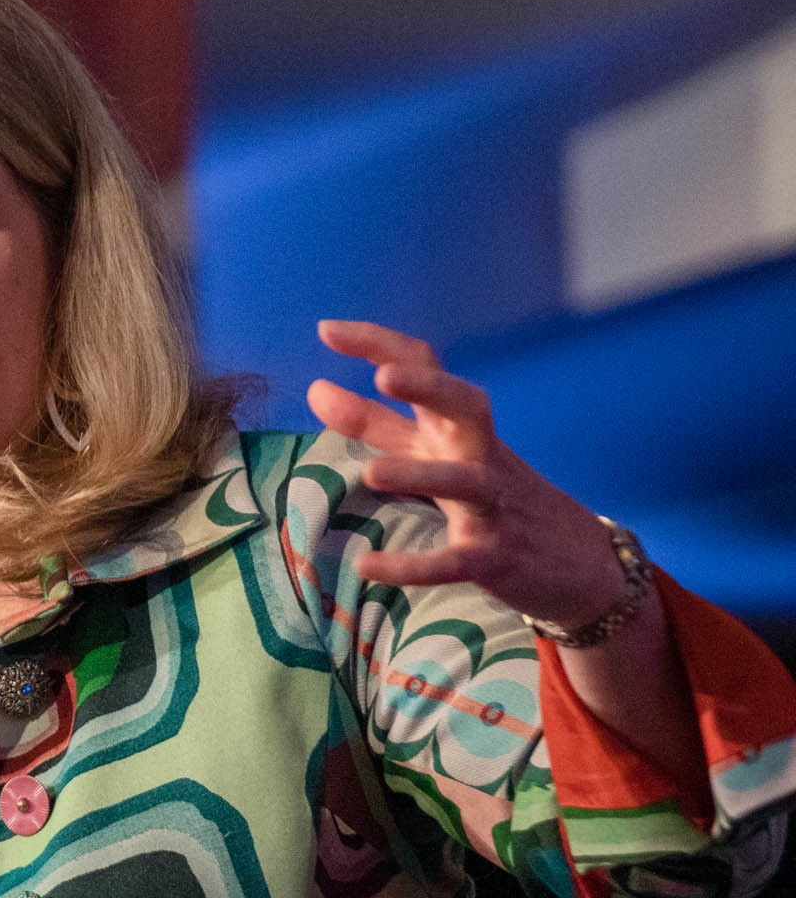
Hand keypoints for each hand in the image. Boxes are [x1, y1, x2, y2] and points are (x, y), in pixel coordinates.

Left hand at [305, 319, 626, 629]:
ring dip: (421, 475)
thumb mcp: (437, 453)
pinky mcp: (494, 558)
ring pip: (465, 483)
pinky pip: (455, 561)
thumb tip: (316, 389)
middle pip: (467, 407)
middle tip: (384, 376)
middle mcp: (478, 456)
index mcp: (459, 427)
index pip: (427, 367)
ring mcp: (492, 507)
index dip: (380, 344)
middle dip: (430, 387)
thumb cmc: (492, 495)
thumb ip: (376, 423)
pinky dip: (414, 566)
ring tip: (373, 474)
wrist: (580, 563)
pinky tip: (367, 567)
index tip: (326, 330)